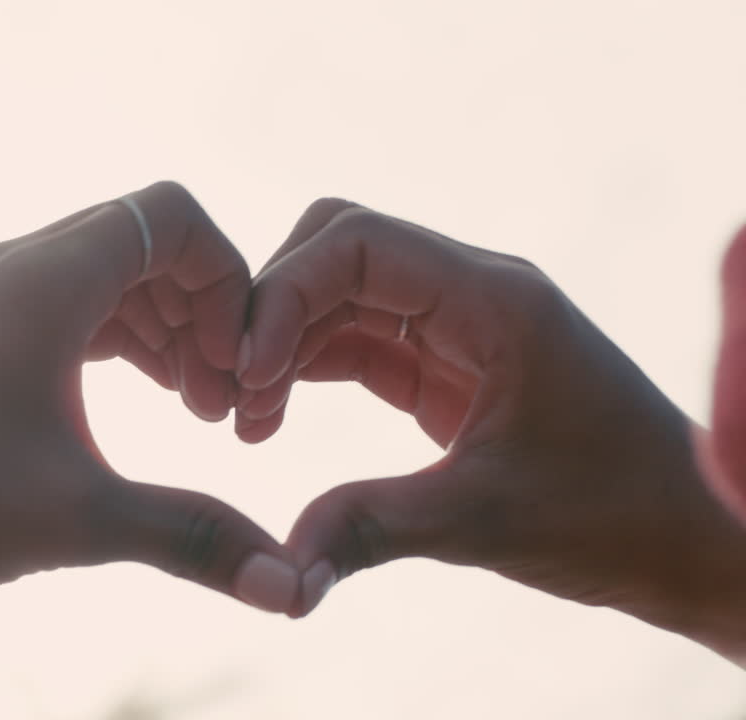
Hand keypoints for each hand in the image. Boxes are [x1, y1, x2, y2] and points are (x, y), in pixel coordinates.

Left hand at [0, 182, 299, 636]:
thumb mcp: (80, 518)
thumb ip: (194, 536)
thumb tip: (292, 586)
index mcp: (46, 278)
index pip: (171, 217)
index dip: (227, 278)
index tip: (236, 363)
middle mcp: (11, 269)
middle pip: (140, 243)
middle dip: (199, 313)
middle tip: (217, 404)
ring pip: (100, 280)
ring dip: (158, 330)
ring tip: (188, 411)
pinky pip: (60, 311)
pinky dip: (111, 343)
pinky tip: (133, 404)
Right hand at [236, 199, 745, 660]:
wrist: (683, 538)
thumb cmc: (614, 516)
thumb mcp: (484, 519)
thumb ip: (372, 527)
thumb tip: (280, 569)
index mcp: (493, 298)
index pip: (357, 243)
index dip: (284, 293)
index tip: (247, 374)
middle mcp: (471, 291)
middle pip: (337, 248)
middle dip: (272, 307)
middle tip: (234, 390)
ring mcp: (456, 324)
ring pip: (339, 294)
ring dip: (282, 343)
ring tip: (246, 419)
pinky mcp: (444, 364)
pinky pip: (356, 340)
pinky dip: (305, 368)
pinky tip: (271, 418)